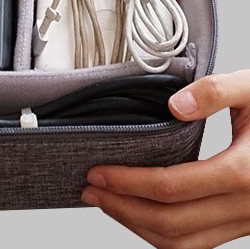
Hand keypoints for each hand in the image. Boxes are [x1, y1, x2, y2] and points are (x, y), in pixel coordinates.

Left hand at [82, 71, 249, 247]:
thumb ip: (215, 91)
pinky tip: (140, 213)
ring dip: (138, 227)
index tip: (98, 171)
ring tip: (106, 202)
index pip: (174, 187)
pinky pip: (201, 242)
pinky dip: (165, 235)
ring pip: (186, 243)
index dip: (129, 182)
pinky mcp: (245, 223)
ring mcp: (247, 220)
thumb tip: (175, 104)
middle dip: (123, 208)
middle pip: (173, 222)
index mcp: (246, 171)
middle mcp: (248, 205)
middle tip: (90, 188)